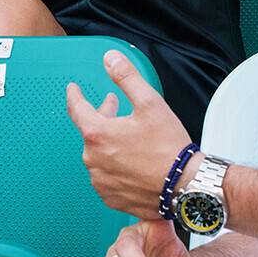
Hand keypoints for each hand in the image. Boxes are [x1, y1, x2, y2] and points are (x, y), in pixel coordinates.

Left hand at [67, 50, 193, 219]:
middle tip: (116, 108)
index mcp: (97, 134)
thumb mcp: (150, 102)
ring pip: (98, 155)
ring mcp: (100, 181)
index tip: (73, 90)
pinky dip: (115, 166)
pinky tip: (132, 161)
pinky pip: (106, 176)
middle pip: (91, 132)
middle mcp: (93, 160)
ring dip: (109, 143)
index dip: (75, 95)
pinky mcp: (110, 197)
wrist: (184, 186)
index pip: (76, 109)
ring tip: (130, 138)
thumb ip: (126, 77)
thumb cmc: (168, 147)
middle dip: (102, 117)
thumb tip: (110, 59)